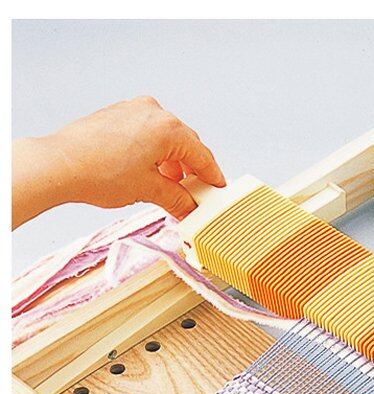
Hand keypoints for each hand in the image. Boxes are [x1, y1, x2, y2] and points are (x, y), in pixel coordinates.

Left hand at [16, 96, 224, 222]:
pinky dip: (154, 152)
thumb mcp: (149, 190)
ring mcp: (133, 110)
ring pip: (166, 138)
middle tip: (192, 194)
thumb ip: (177, 199)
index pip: (202, 155)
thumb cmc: (98, 171)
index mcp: (168, 128)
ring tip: (167, 186)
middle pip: (186, 145)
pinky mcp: (117, 114)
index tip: (217, 189)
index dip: (212, 177)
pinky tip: (148, 172)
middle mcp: (153, 113)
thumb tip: (189, 207)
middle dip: (191, 170)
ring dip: (172, 162)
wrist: (60, 164)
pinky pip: (147, 132)